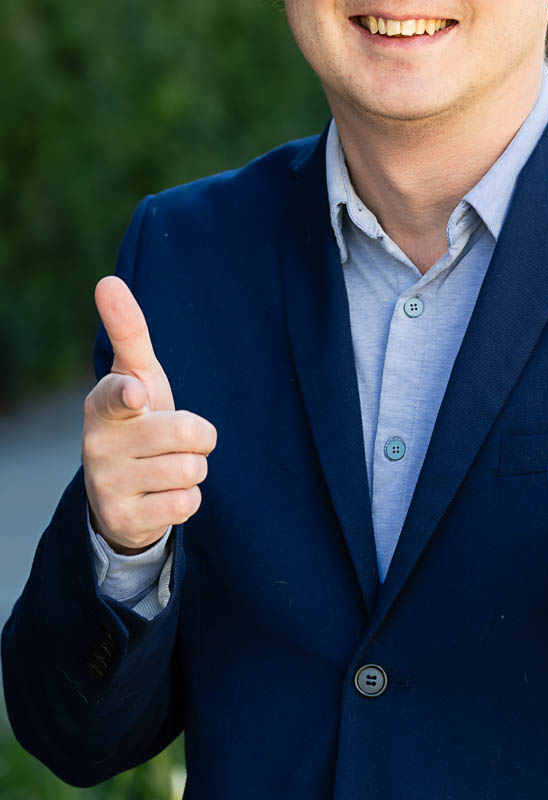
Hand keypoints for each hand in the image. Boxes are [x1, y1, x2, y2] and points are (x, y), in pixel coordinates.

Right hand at [82, 276, 216, 553]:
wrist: (120, 490)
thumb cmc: (137, 417)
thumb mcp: (135, 373)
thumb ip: (127, 330)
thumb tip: (106, 280)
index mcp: (103, 403)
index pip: (118, 394)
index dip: (130, 395)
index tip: (136, 395)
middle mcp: (97, 444)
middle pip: (187, 433)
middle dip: (199, 436)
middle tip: (177, 438)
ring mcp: (107, 483)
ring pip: (191, 470)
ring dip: (194, 469)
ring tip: (168, 465)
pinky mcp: (122, 519)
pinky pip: (186, 505)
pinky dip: (187, 499)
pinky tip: (163, 495)